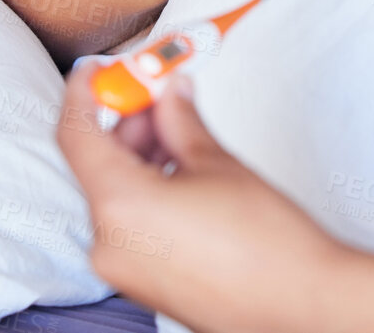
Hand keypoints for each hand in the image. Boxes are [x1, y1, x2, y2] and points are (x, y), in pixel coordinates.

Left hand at [57, 65, 352, 332]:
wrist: (296, 302)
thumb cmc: (264, 242)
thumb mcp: (217, 162)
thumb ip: (182, 119)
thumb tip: (170, 92)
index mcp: (121, 207)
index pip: (77, 136)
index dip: (83, 94)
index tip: (94, 71)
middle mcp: (109, 242)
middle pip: (98, 163)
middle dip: (128, 123)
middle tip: (162, 92)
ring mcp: (123, 266)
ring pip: (115, 193)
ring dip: (140, 155)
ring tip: (184, 131)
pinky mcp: (142, 279)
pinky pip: (129, 221)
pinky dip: (146, 188)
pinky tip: (184, 170)